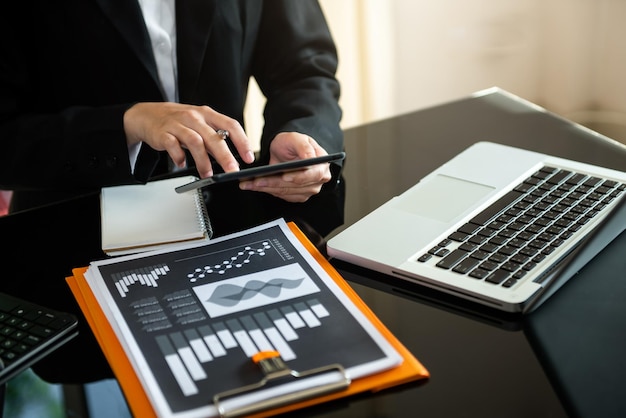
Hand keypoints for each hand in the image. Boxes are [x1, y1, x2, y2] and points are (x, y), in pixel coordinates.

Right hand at [123, 102, 254, 177]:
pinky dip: (178, 156)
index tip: (248, 157)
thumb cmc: (178, 120)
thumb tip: (233, 157)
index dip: (242, 141)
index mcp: (207, 114)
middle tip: (232, 170)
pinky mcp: (163, 133)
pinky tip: (182, 164)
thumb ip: (215, 137)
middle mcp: (194, 117)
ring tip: (207, 174)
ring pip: (195, 142)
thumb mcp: (200, 123)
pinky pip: (172, 145)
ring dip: (203, 160)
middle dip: (225, 155)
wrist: (148, 114)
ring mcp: (178, 124)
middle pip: (213, 136)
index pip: (230, 125)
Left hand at [239, 132, 332, 201]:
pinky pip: (283, 196)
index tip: (284, 176)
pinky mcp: (299, 195)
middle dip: (274, 183)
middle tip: (256, 180)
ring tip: (250, 183)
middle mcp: (318, 179)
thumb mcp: (297, 138)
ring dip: (267, 188)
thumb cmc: (293, 143)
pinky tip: (255, 186)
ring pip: (286, 192)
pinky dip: (268, 190)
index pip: (312, 174)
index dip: (298, 177)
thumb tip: (309, 158)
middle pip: (296, 185)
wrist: (287, 150)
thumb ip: (304, 147)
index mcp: (321, 165)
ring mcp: (309, 189)